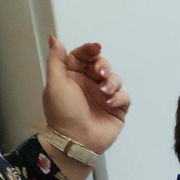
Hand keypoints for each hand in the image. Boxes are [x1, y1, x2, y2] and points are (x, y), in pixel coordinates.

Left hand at [42, 37, 129, 154]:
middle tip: (100, 73)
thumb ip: (57, 60)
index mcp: (73, 76)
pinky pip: (124, 96)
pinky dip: (119, 97)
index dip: (89, 50)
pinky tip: (109, 103)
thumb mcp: (55, 83)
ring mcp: (104, 96)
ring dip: (112, 82)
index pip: (83, 56)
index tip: (94, 49)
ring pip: (115, 79)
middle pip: (102, 65)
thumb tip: (55, 39)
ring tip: (104, 92)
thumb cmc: (62, 113)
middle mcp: (89, 84)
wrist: (76, 140)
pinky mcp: (117, 109)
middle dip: (103, 65)